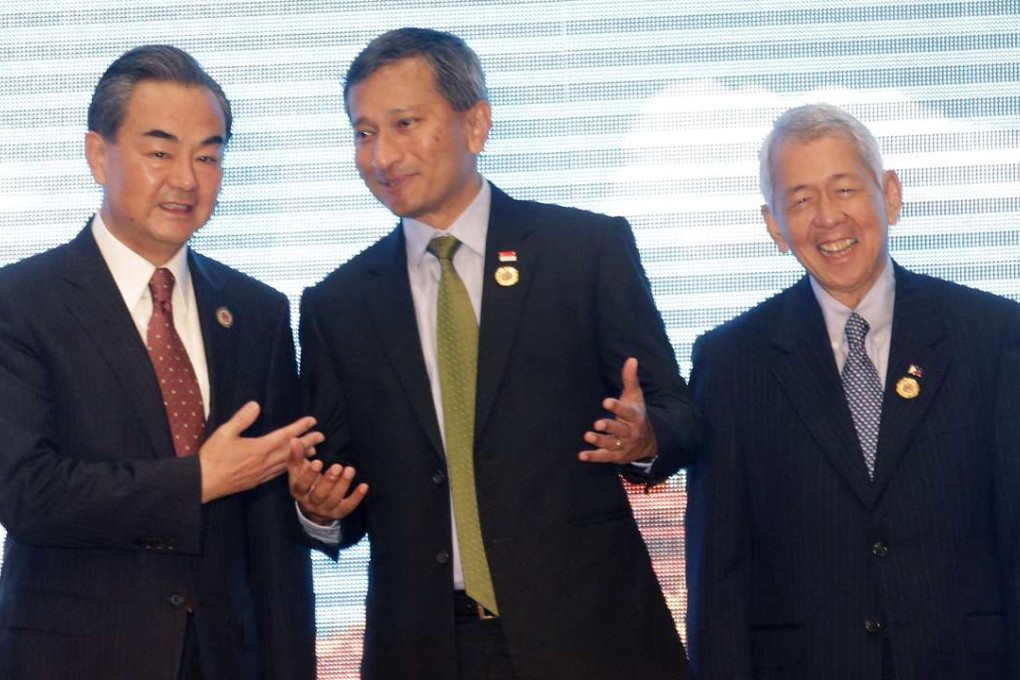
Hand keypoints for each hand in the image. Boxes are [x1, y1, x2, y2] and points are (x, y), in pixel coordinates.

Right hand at [199, 402, 322, 502]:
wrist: (203, 482)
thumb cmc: (213, 457)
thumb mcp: (224, 433)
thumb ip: (242, 419)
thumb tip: (256, 405)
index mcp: (259, 448)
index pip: (285, 435)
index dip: (300, 427)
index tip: (313, 421)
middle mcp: (265, 462)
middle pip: (291, 450)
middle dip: (308, 442)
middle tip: (322, 436)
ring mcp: (262, 473)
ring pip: (287, 463)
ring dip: (303, 456)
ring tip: (315, 452)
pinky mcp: (257, 481)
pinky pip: (279, 473)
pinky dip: (290, 468)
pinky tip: (292, 466)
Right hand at [288, 444, 368, 525]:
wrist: (311, 507)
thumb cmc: (305, 482)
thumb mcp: (298, 470)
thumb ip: (296, 456)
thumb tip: (295, 440)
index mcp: (299, 491)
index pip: (302, 485)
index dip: (310, 475)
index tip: (318, 462)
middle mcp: (310, 502)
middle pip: (319, 494)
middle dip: (329, 480)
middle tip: (337, 466)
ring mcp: (325, 509)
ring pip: (334, 499)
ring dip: (343, 485)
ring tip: (350, 470)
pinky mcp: (338, 512)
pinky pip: (348, 507)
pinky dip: (357, 497)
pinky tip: (364, 486)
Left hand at [579, 357, 657, 464]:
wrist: (648, 443)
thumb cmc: (636, 415)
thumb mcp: (635, 398)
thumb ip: (630, 380)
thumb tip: (631, 359)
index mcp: (635, 417)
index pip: (627, 412)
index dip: (617, 407)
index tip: (606, 401)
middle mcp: (630, 432)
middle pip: (620, 430)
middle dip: (609, 427)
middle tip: (597, 423)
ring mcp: (623, 445)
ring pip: (611, 444)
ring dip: (600, 441)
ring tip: (588, 435)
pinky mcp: (615, 456)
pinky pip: (604, 457)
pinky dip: (593, 457)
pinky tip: (581, 455)